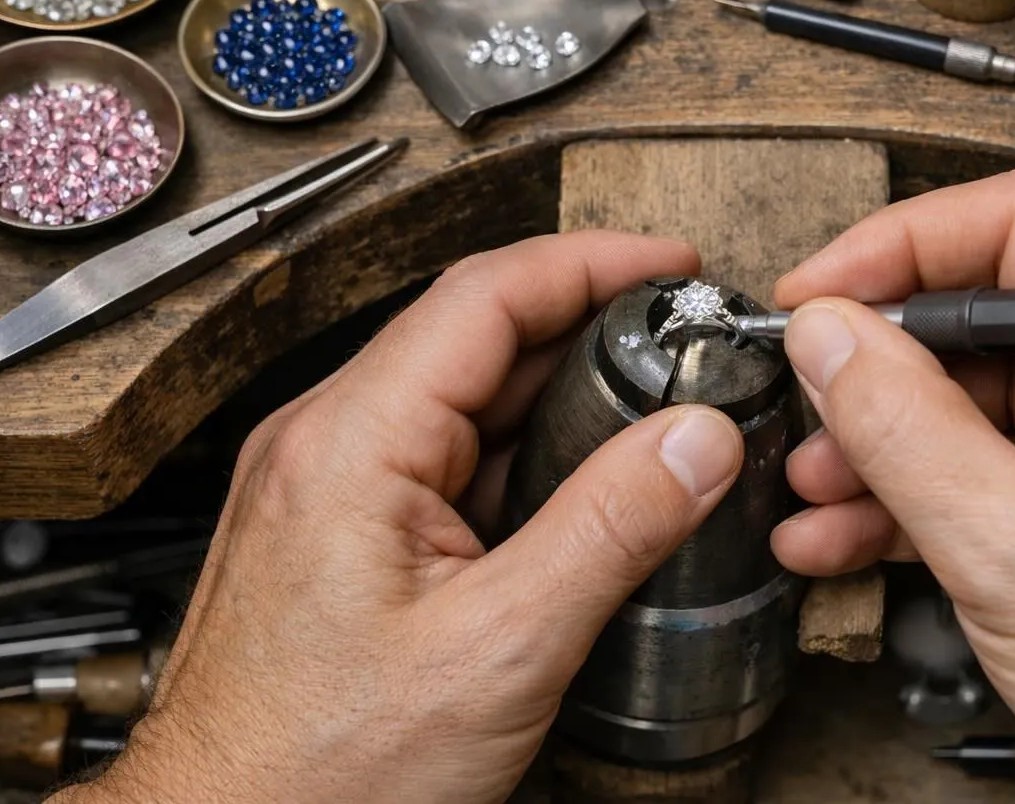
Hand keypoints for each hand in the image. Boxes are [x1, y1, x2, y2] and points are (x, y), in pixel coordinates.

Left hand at [52, 232, 745, 803]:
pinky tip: (580, 486)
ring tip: (653, 406)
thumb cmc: (317, 772)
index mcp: (351, 441)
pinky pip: (446, 458)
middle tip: (684, 339)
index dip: (591, 262)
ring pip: (465, 399)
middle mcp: (328, 443)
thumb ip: (609, 531)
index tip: (670, 264)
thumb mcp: (499, 650)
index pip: (486, 295)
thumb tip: (698, 442)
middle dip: (591, 325)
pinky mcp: (343, 532)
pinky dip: (523, 454)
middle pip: (478, 337)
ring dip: (562, 392)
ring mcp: (331, 486)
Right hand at [767, 169, 1014, 803]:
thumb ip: (902, 423)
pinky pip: (1002, 456)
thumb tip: (828, 334)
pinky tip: (850, 531)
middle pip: (989, 312)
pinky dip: (925, 489)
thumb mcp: (1010, 544)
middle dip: (881, 369)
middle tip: (806, 402)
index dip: (898, 248)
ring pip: (983, 392)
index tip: (818, 293)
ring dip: (886, 440)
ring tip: (813, 488)